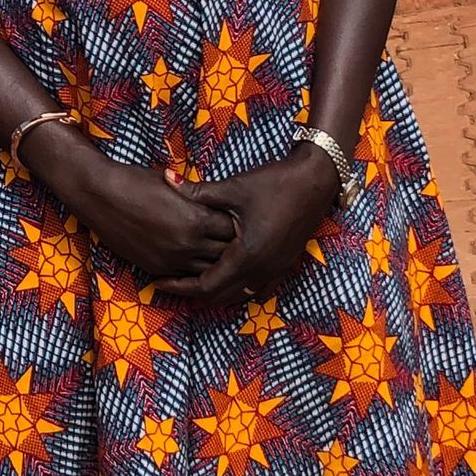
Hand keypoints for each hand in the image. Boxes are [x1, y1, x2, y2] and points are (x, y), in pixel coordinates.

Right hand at [38, 135, 236, 283]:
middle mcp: (188, 244)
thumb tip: (222, 204)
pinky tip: (196, 260)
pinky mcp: (156, 268)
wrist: (100, 195)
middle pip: (225, 253)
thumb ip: (201, 199)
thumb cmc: (137, 182)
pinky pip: (185, 276)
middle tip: (236, 238)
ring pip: (208, 270)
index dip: (239, 224)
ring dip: (214, 261)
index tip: (239, 219)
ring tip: (218, 251)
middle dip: (232, 246)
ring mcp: (172, 260)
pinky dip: (193, 269)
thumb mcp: (177, 187)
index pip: (234, 229)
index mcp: (197, 219)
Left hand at [155, 151, 340, 310]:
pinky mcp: (284, 265)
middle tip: (170, 283)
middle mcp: (262, 270)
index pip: (205, 286)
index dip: (179, 286)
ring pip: (239, 296)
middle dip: (192, 293)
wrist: (316, 180)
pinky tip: (227, 278)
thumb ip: (196, 191)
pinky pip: (257, 290)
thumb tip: (166, 178)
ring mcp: (276, 270)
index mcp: (246, 255)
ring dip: (215, 292)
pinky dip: (238, 289)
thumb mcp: (232, 187)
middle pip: (220, 297)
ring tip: (192, 281)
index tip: (159, 281)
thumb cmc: (274, 182)